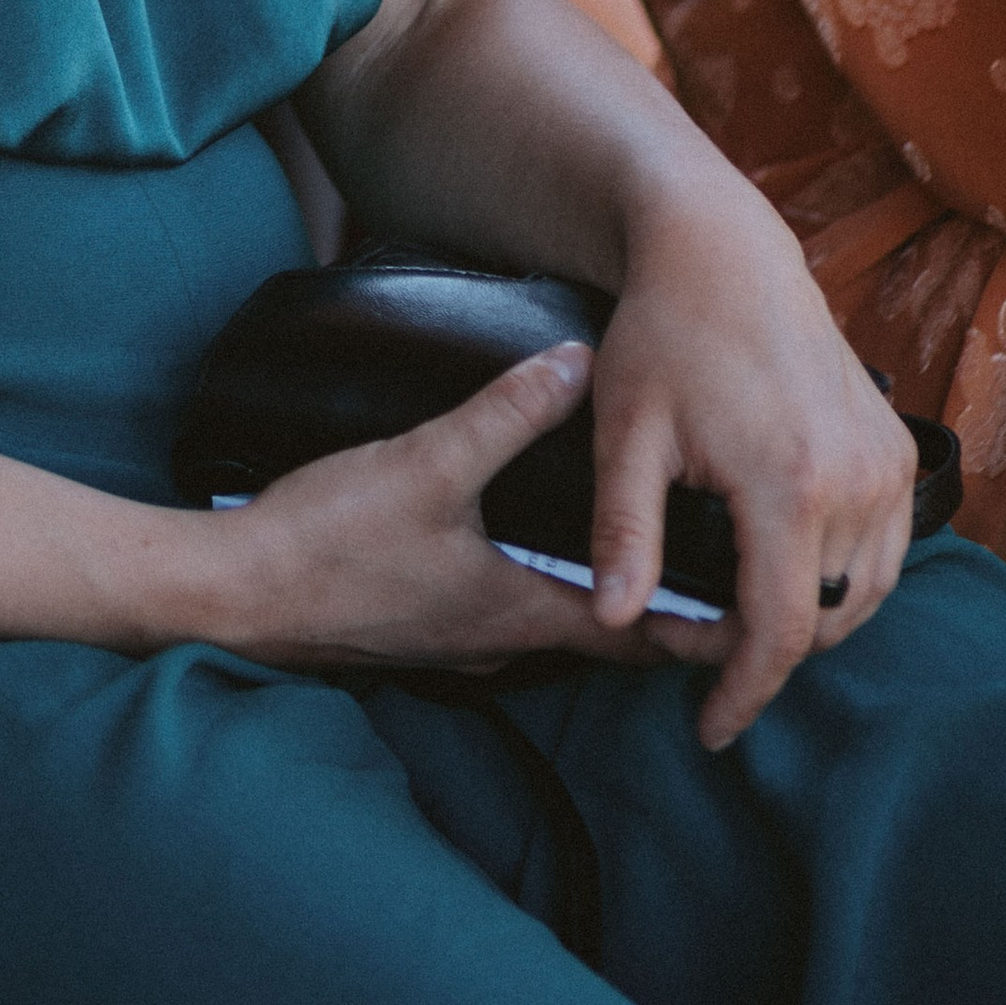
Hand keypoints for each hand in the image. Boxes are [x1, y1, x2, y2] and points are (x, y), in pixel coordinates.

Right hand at [202, 342, 711, 677]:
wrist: (234, 596)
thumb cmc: (330, 538)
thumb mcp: (425, 464)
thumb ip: (504, 414)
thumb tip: (576, 361)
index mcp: (522, 612)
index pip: (644, 635)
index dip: (710, 624)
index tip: (771, 605)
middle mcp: (503, 642)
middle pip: (612, 636)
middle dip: (672, 611)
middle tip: (735, 574)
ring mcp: (461, 643)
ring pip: (561, 629)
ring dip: (611, 603)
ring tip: (656, 555)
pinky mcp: (423, 628)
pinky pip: (511, 617)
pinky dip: (552, 594)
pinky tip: (541, 552)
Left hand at [584, 193, 916, 750]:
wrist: (726, 254)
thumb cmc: (665, 336)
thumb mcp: (625, 432)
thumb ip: (623, 532)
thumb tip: (616, 622)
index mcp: (790, 485)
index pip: (779, 632)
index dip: (743, 693)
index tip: (708, 728)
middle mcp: (858, 482)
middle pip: (823, 623)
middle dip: (760, 653)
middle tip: (687, 636)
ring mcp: (888, 465)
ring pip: (862, 597)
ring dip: (804, 621)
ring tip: (728, 610)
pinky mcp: (898, 451)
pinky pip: (885, 552)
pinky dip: (841, 581)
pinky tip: (783, 572)